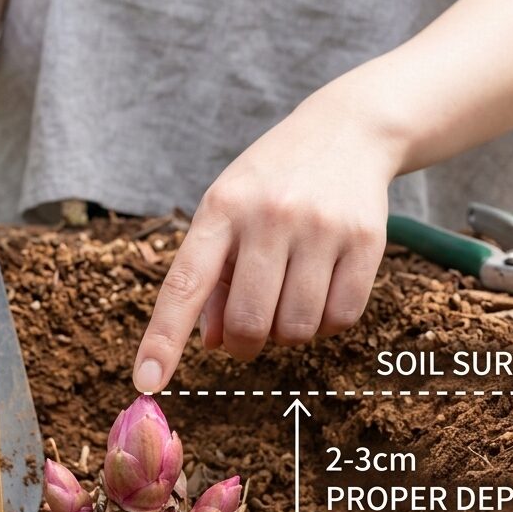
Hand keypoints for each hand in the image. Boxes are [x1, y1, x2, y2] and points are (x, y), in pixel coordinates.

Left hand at [133, 95, 401, 391]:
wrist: (347, 130)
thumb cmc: (272, 181)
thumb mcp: (228, 212)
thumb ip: (213, 276)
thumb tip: (212, 343)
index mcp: (222, 208)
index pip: (185, 284)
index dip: (164, 338)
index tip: (146, 381)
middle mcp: (269, 216)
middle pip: (248, 322)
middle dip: (243, 344)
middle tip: (247, 332)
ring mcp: (320, 227)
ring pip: (296, 328)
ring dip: (287, 334)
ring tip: (287, 300)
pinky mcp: (365, 240)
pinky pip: (341, 318)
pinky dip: (326, 323)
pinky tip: (321, 292)